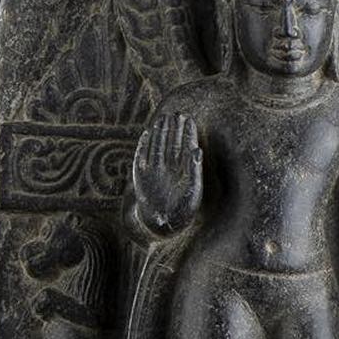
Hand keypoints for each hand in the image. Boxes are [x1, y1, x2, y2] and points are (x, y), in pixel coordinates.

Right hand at [133, 112, 201, 233]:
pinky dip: (143, 146)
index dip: (187, 133)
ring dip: (160, 133)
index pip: (185, 146)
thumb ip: (195, 170)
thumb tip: (198, 150)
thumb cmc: (182, 211)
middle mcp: (169, 168)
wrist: (163, 225)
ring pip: (157, 147)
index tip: (189, 119)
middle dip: (174, 128)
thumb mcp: (193, 191)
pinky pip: (141, 157)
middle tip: (177, 113)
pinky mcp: (141, 175)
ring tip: (163, 118)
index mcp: (183, 170)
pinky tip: (146, 134)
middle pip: (171, 143)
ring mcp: (155, 170)